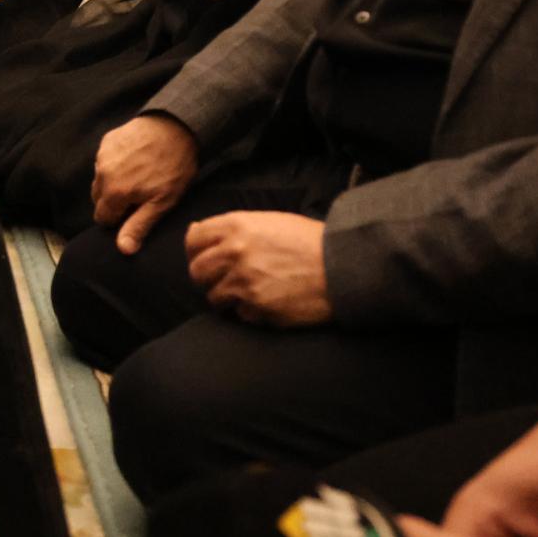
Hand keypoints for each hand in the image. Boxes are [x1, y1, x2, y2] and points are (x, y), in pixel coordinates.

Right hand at [89, 114, 197, 253]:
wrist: (176, 127)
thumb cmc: (173, 167)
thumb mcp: (162, 202)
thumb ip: (138, 226)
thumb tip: (123, 250)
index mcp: (113, 193)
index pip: (102, 218)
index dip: (119, 220)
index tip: (136, 212)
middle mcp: (101, 174)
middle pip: (98, 200)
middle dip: (114, 202)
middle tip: (139, 196)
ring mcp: (102, 156)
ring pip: (100, 180)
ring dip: (113, 183)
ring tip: (139, 176)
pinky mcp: (107, 141)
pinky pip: (104, 161)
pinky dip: (115, 165)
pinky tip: (135, 160)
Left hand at [185, 210, 329, 324]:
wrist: (344, 267)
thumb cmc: (310, 241)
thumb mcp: (270, 222)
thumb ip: (232, 227)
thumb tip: (195, 230)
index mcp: (236, 226)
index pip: (193, 239)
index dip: (195, 250)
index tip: (203, 257)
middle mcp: (234, 253)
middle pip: (197, 271)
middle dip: (207, 277)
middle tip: (224, 279)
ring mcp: (244, 282)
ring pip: (214, 297)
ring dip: (228, 297)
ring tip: (250, 292)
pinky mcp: (256, 308)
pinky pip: (239, 314)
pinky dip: (249, 312)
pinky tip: (268, 302)